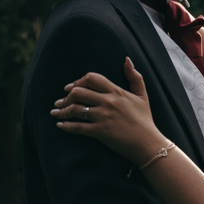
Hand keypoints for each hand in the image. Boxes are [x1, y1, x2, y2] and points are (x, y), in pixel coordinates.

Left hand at [51, 57, 166, 164]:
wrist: (148, 144)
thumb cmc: (145, 120)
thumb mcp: (143, 95)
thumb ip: (134, 76)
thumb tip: (126, 59)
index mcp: (116, 91)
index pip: (91, 78)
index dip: (77, 81)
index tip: (69, 88)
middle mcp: (108, 102)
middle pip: (78, 92)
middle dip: (66, 96)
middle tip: (60, 102)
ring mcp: (103, 117)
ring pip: (75, 109)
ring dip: (62, 111)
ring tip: (56, 113)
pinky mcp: (100, 132)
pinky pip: (78, 127)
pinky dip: (66, 126)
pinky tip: (60, 125)